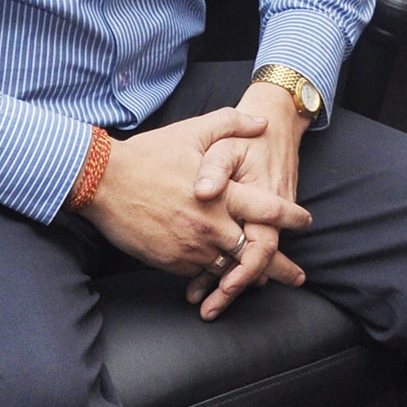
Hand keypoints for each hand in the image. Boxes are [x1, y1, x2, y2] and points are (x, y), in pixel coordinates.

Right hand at [78, 106, 311, 310]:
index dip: (291, 218)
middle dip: (279, 267)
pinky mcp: (170, 261)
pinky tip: (221, 280)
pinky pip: (199, 274)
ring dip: (245, 276)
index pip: (269, 211)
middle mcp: (211, 225)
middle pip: (255, 252)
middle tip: (297, 276)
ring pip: (228, 269)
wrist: (101, 180)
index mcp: (222, 195)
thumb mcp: (193, 131)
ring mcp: (190, 247)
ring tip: (262, 282)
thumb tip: (262, 124)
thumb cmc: (148, 154)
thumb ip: (231, 124)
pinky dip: (212, 276)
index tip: (305, 222)